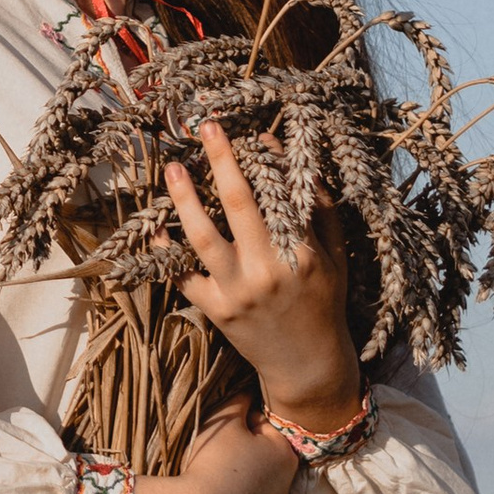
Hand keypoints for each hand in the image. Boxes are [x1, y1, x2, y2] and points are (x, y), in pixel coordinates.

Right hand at [129, 399, 298, 493]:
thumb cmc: (213, 462)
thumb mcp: (224, 420)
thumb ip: (239, 400)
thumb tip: (249, 390)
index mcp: (284, 454)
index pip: (265, 426)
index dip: (241, 423)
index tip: (222, 430)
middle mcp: (286, 487)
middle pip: (263, 460)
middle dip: (244, 454)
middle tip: (214, 454)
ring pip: (255, 490)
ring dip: (239, 483)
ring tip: (211, 480)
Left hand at [163, 121, 364, 427]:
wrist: (308, 366)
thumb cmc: (324, 304)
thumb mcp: (335, 257)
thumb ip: (319, 211)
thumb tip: (298, 164)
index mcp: (301, 253)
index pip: (279, 194)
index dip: (264, 160)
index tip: (251, 134)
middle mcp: (267, 270)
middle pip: (237, 202)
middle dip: (221, 159)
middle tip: (206, 127)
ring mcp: (237, 291)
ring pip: (201, 235)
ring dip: (183, 198)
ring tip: (172, 168)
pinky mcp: (215, 311)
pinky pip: (183, 276)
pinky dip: (166, 251)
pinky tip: (158, 225)